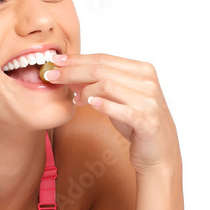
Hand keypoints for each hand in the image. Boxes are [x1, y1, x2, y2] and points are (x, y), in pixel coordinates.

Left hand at [43, 53, 179, 174]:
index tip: (55, 61)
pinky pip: (122, 110)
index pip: (103, 58)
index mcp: (141, 70)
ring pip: (108, 85)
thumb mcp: (115, 98)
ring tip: (75, 99)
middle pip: (101, 70)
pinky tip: (89, 103)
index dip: (76, 59)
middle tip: (51, 76)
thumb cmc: (135, 122)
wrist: (158, 151)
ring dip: (85, 90)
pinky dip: (104, 105)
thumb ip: (96, 83)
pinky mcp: (148, 121)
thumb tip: (68, 72)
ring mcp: (149, 101)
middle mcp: (147, 81)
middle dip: (72, 72)